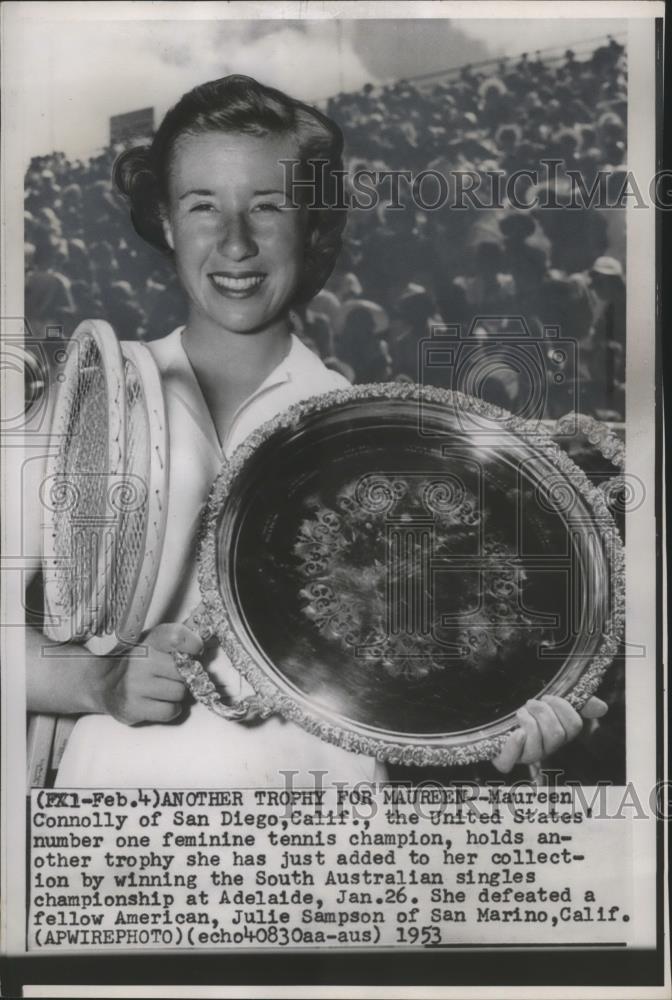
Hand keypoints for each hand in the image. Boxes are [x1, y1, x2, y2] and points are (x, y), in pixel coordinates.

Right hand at [100, 623, 202, 725]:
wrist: (103, 684)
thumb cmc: (135, 662)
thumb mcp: (152, 642)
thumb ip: (176, 639)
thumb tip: (205, 637)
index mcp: (147, 641)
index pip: (176, 637)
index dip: (193, 644)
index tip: (196, 650)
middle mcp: (140, 661)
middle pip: (183, 671)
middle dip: (183, 675)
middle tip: (172, 675)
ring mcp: (134, 685)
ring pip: (179, 692)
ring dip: (176, 693)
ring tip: (162, 688)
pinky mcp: (133, 707)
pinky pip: (170, 711)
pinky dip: (170, 709)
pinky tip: (158, 702)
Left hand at [492, 694, 607, 773]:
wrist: (496, 714)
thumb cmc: (528, 710)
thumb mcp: (551, 703)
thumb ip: (577, 703)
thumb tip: (602, 708)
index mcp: (558, 734)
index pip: (574, 726)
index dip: (562, 707)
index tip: (548, 697)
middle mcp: (545, 749)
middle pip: (556, 735)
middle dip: (543, 713)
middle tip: (531, 703)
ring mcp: (525, 757)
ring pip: (537, 747)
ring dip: (527, 722)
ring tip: (520, 713)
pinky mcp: (504, 760)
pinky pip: (509, 762)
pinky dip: (514, 746)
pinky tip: (515, 733)